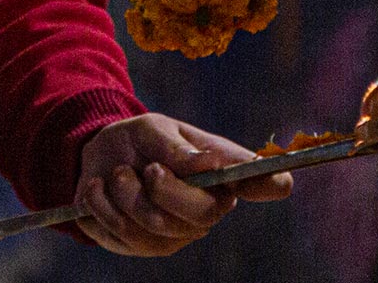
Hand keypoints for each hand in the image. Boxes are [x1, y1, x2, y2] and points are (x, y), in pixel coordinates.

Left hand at [74, 113, 291, 255]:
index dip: (271, 183)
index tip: (280, 181)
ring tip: (116, 173)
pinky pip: (119, 234)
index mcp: (222, 174)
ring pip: (152, 225)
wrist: (97, 159)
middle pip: (201, 214)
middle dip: (165, 189)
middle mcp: (208, 208)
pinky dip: (99, 205)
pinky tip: (99, 189)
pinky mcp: (141, 247)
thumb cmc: (139, 141)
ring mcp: (176, 234)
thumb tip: (212, 163)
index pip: (262, 182)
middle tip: (147, 167)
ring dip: (122, 191)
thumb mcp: (154, 129)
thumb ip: (177, 147)